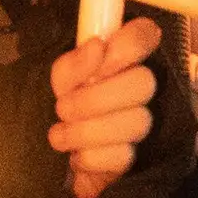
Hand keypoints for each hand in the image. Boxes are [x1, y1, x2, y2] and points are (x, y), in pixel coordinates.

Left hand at [47, 14, 162, 197]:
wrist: (52, 163)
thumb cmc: (64, 110)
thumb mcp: (58, 82)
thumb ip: (74, 63)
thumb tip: (96, 46)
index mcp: (121, 61)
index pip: (145, 34)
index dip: (129, 44)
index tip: (101, 54)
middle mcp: (138, 89)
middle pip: (145, 82)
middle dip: (97, 98)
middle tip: (63, 108)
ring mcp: (139, 124)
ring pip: (136, 122)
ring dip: (86, 131)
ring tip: (60, 135)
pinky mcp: (134, 160)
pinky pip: (123, 156)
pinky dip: (90, 157)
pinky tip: (76, 157)